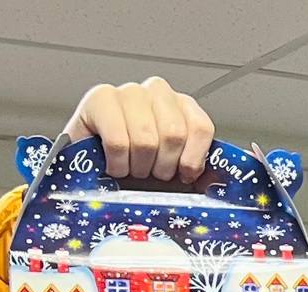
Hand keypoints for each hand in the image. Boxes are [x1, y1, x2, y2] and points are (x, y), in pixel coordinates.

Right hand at [57, 78, 215, 183]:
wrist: (91, 169)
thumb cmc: (136, 169)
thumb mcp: (174, 171)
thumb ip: (197, 171)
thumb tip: (216, 185)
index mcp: (181, 105)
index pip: (200, 127)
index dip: (192, 160)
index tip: (182, 176)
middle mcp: (156, 91)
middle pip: (173, 134)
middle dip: (162, 167)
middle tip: (149, 174)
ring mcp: (127, 92)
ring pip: (146, 139)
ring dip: (137, 167)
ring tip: (130, 169)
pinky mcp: (99, 99)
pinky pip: (118, 141)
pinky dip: (118, 164)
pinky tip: (113, 165)